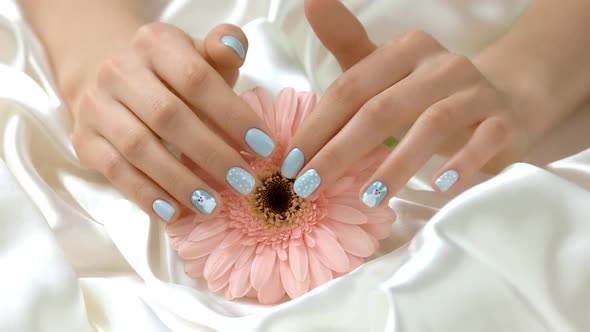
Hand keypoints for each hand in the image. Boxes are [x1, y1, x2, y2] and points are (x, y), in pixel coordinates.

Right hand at [70, 23, 275, 221]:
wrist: (106, 71)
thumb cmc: (169, 71)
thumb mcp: (198, 54)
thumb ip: (222, 49)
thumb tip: (235, 45)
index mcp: (155, 43)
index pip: (196, 79)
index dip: (232, 116)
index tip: (264, 148)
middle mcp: (119, 71)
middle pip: (168, 117)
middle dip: (211, 154)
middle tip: (244, 182)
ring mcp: (96, 106)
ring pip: (139, 148)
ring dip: (180, 181)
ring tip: (214, 205)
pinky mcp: (84, 139)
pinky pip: (115, 171)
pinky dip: (146, 195)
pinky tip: (175, 213)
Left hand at [282, 0, 530, 206]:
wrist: (505, 98)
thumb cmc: (429, 91)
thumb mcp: (387, 68)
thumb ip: (347, 44)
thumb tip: (310, 1)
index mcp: (404, 50)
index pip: (351, 89)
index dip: (317, 127)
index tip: (290, 165)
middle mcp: (439, 65)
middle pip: (382, 109)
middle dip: (340, 152)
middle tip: (310, 188)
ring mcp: (474, 91)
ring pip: (431, 124)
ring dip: (396, 165)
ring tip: (368, 197)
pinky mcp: (503, 120)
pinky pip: (484, 141)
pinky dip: (462, 163)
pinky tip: (438, 186)